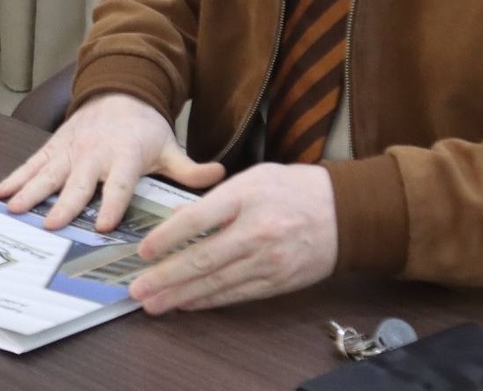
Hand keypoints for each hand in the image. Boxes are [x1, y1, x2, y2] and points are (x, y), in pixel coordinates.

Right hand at [0, 92, 225, 230]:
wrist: (118, 90)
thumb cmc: (144, 128)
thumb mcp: (169, 146)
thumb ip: (190, 168)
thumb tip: (220, 174)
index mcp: (124, 156)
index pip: (119, 185)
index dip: (111, 205)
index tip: (101, 225)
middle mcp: (94, 153)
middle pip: (78, 182)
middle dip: (64, 204)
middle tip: (51, 225)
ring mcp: (70, 150)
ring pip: (48, 173)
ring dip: (30, 191)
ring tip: (14, 208)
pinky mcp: (54, 146)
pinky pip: (32, 162)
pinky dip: (16, 177)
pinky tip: (0, 192)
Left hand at [129, 162, 336, 312]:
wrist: (344, 213)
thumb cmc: (292, 189)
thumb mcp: (252, 178)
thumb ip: (214, 199)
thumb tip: (177, 219)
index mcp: (246, 197)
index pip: (197, 220)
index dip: (166, 238)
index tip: (142, 251)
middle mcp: (256, 231)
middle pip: (203, 258)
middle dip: (166, 277)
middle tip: (138, 289)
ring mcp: (269, 261)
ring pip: (217, 283)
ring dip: (182, 296)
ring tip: (155, 304)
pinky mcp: (279, 282)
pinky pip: (238, 294)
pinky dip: (210, 301)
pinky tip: (188, 304)